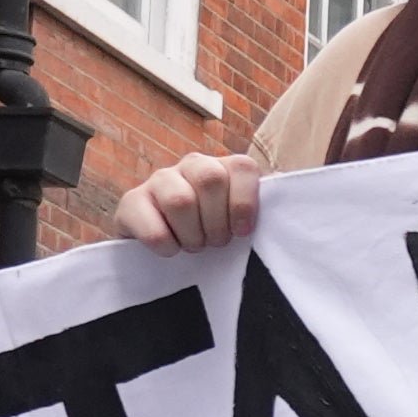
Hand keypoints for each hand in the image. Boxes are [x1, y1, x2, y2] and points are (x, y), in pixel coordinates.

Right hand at [115, 150, 262, 250]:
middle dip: (216, 222)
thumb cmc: (212, 235)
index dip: (244, 203)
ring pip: (180, 201)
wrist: (164, 250)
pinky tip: (170, 250)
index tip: (242, 232)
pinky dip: (166, 246)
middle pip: (210, 179)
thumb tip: (286, 203)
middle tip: (215, 242)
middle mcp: (191, 166)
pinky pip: (152, 227)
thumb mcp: (239, 222)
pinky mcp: (131, 202)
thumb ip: (260, 209)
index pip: (243, 167)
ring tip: (193, 246)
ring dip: (192, 235)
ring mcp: (159, 180)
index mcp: (223, 167)